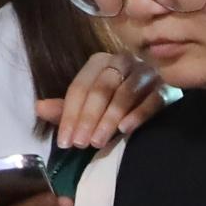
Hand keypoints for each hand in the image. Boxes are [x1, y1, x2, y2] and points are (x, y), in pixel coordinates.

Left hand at [40, 52, 164, 153]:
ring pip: (125, 93)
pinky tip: (125, 130)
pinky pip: (152, 99)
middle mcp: (123, 61)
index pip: (81, 86)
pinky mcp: (167, 87)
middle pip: (101, 88)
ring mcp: (146, 73)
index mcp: (100, 62)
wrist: (158, 108)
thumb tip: (38, 107)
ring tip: (98, 142)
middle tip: (80, 144)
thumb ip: (66, 110)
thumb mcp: (88, 109)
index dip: (70, 115)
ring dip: (109, 119)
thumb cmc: (117, 107)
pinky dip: (138, 114)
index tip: (65, 142)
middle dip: (88, 118)